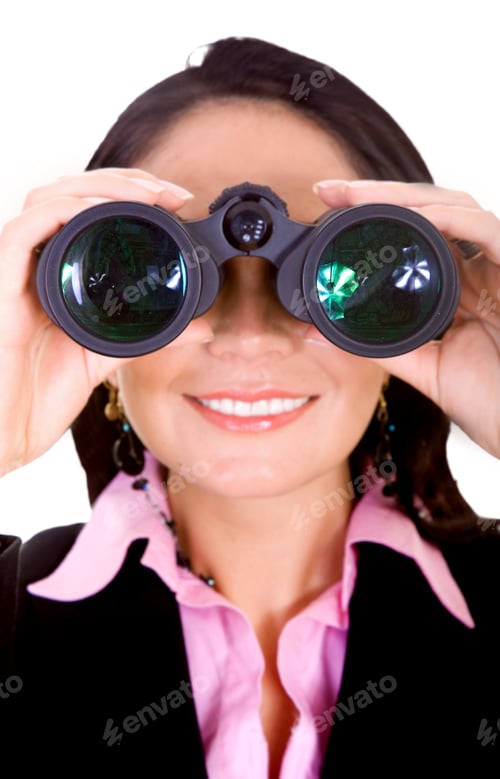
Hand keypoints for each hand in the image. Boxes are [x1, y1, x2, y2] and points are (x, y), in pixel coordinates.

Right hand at [0, 169, 210, 475]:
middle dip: (123, 182)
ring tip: (147, 193)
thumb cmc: (39, 397)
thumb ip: (148, 336)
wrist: (4, 435)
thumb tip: (201, 327)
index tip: (176, 202)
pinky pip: (24, 230)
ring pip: (48, 199)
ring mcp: (13, 271)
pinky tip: (100, 210)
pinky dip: (63, 211)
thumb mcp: (104, 356)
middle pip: (70, 195)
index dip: (130, 196)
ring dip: (100, 187)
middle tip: (170, 192)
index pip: (87, 213)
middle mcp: (33, 264)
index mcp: (55, 274)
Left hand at [314, 180, 499, 456]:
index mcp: (460, 290)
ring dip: (402, 196)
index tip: (329, 212)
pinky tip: (409, 214)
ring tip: (353, 196)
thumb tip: (320, 333)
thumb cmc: (492, 402)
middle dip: (379, 196)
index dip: (376, 220)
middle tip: (329, 192)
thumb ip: (380, 348)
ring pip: (455, 207)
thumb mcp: (427, 369)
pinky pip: (484, 229)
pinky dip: (445, 216)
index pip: (417, 238)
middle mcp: (480, 270)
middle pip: (431, 212)